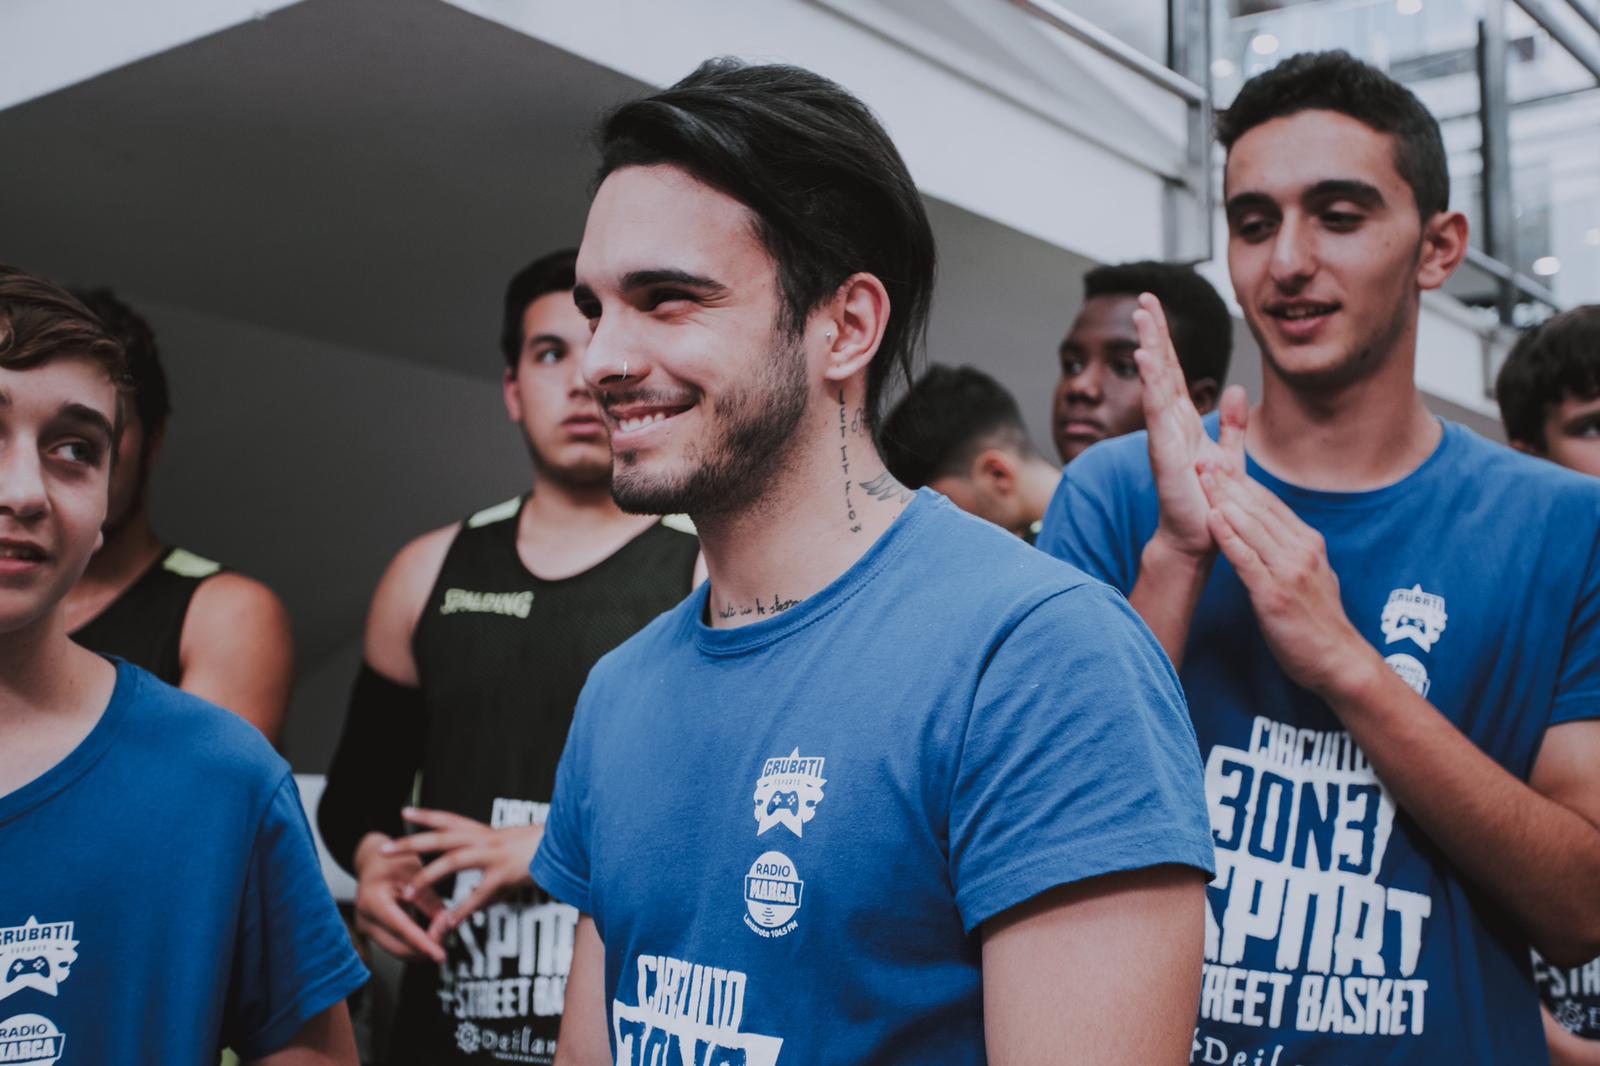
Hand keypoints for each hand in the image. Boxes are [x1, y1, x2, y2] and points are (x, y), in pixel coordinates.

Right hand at [353, 831, 446, 962]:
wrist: (373, 861)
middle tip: (449, 930)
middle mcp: (366, 920)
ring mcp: (368, 930)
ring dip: (424, 945)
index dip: (423, 944)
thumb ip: (429, 900)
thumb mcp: (414, 872)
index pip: (402, 929)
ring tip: (442, 926)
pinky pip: (399, 945)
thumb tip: (447, 924)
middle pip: (400, 949)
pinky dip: (417, 942)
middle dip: (427, 946)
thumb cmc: (392, 861)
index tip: (440, 955)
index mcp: (372, 901)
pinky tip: (432, 929)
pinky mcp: (375, 933)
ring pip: (401, 951)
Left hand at [383, 807, 543, 942]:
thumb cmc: (540, 853)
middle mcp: (485, 839)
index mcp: (485, 833)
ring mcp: (494, 854)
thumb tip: (463, 913)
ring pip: (453, 860)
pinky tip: (448, 924)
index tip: (403, 811)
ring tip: (407, 894)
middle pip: (441, 837)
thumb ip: (480, 893)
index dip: (426, 816)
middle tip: (384, 849)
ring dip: (427, 876)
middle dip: (411, 843)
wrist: (568, 846)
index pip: (450, 820)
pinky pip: (479, 893)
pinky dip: (462, 910)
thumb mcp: (508, 867)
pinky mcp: (505, 873)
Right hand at [1133, 292, 1248, 558]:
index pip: (1172, 371)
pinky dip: (1152, 384)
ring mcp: (1164, 436)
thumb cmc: (1209, 502)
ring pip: (1156, 383)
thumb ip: (1233, 424)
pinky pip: (1158, 412)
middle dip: (1153, 332)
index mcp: (1183, 421)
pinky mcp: (1165, 452)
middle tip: (1144, 298)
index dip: (1164, 338)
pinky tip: (1147, 359)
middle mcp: (1169, 424)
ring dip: (1150, 348)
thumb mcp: (1229, 455)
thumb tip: (1236, 390)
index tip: (1154, 307)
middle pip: (1160, 368)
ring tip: (1142, 317)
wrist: (1200, 538)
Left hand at [1197, 459, 1377, 696]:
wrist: (1338, 661)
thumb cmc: (1320, 623)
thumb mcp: (1314, 577)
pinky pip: (1247, 559)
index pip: (1271, 505)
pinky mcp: (1274, 595)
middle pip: (1259, 509)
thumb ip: (1294, 554)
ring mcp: (1289, 572)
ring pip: (1252, 527)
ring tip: (1201, 481)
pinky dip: (1228, 537)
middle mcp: (1301, 551)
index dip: (1243, 483)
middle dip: (1229, 484)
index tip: (1220, 464)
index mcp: (1309, 544)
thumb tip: (1275, 536)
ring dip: (1224, 501)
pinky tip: (1212, 519)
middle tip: (1203, 461)